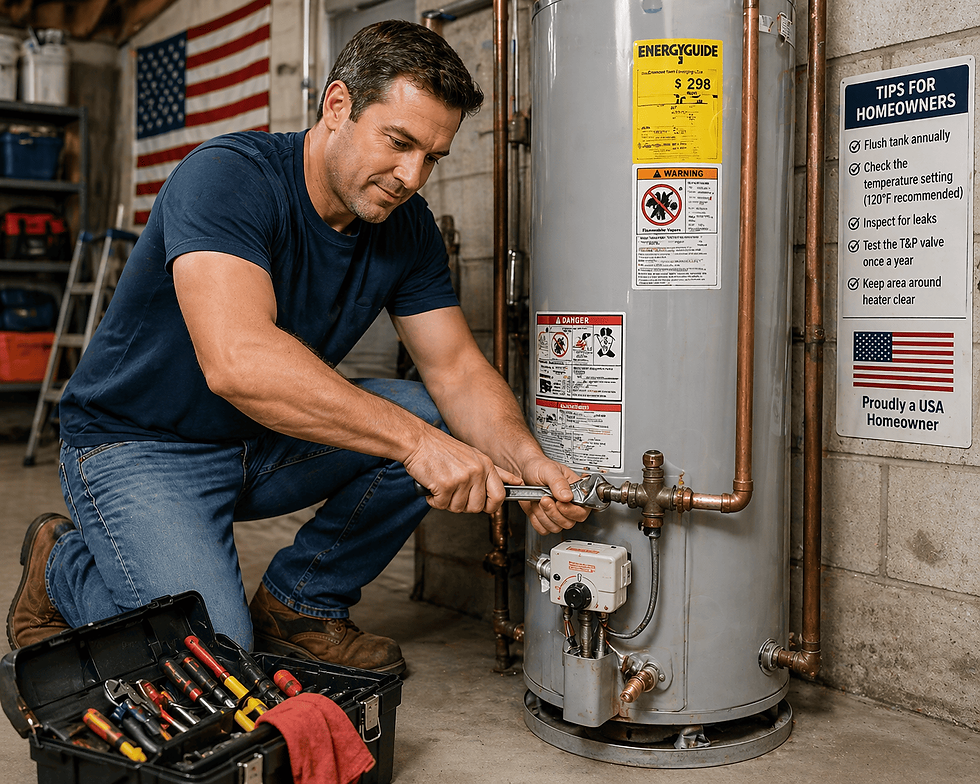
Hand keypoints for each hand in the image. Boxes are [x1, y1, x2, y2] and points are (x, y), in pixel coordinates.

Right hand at [404, 429, 521, 514]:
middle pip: (477, 507)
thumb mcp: (474, 455)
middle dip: (462, 504)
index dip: (491, 506)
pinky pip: (441, 505)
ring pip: (458, 508)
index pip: (499, 495)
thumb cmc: (441, 448)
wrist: (418, 441)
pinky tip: (432, 485)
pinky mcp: (445, 485)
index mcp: (485, 464)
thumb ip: (495, 472)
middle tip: (453, 491)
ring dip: (446, 501)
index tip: (484, 506)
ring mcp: (462, 478)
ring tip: (442, 484)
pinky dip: (434, 499)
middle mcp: (476, 471)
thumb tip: (516, 482)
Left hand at [517, 457, 589, 534]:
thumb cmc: (539, 466)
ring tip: (539, 500)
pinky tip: (535, 507)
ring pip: (556, 527)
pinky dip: (536, 520)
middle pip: (569, 522)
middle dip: (553, 512)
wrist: (524, 470)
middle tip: (545, 498)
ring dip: (543, 515)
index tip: (559, 503)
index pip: (583, 510)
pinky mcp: (545, 518)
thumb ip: (559, 482)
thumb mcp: (549, 470)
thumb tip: (567, 496)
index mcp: (576, 491)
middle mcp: (568, 504)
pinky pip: (544, 529)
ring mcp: (557, 513)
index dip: (571, 511)